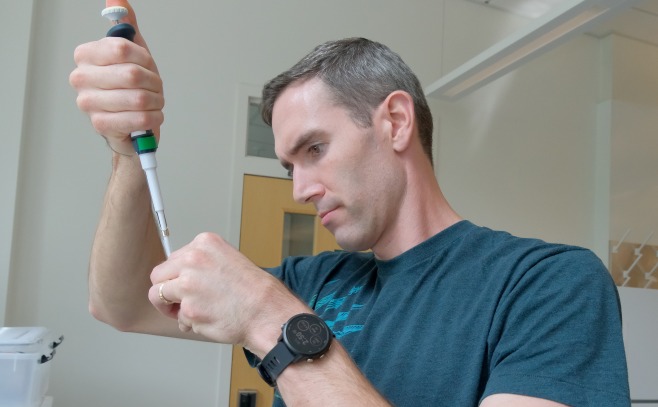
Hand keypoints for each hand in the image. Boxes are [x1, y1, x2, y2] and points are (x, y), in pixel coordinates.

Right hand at [69, 0, 163, 155]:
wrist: (130, 125)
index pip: (122, 49)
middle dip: (154, 83)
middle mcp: (81, 78)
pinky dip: (153, 117)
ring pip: (139, 98)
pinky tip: (150, 116)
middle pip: (132, 75)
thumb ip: (125, 25)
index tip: (147, 65)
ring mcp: (88, 103)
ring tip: (152, 102)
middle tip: (154, 88)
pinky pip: (138, 118)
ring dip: (155, 101)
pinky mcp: (101, 125)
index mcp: (86, 56)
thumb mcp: (132, 53)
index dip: (145, 59)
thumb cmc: (130, 88)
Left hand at [148, 233, 307, 353]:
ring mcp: (188, 284)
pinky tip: (207, 320)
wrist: (267, 311)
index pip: (173, 258)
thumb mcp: (228, 260)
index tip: (185, 284)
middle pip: (158, 275)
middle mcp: (193, 258)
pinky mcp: (188, 308)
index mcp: (205, 243)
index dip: (178, 275)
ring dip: (172, 307)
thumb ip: (202, 264)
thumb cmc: (254, 291)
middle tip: (179, 301)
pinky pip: (177, 318)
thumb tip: (180, 276)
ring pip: (157, 296)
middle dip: (167, 290)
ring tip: (190, 313)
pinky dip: (189, 323)